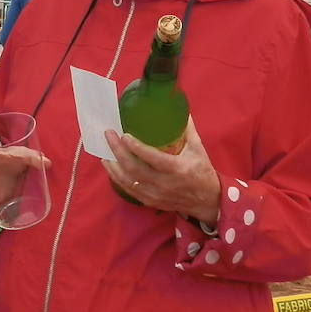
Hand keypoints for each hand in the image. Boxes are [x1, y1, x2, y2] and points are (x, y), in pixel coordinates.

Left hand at [102, 118, 221, 224]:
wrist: (206, 201)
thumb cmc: (202, 172)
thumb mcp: (198, 149)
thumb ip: (188, 129)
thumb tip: (180, 110)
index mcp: (176, 169)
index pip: (153, 158)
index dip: (136, 147)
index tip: (124, 135)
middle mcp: (163, 184)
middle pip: (134, 169)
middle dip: (118, 151)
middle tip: (109, 135)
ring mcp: (155, 194)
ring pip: (128, 181)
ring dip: (113, 165)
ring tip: (104, 151)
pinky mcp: (150, 201)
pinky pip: (129, 190)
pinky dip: (117, 177)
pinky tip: (110, 166)